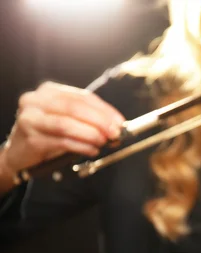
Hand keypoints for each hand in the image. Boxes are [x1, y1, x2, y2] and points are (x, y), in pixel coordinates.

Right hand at [0, 81, 124, 177]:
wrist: (20, 154)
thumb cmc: (49, 135)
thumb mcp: (69, 121)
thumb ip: (90, 120)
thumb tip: (117, 126)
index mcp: (49, 91)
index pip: (83, 97)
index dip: (105, 110)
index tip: (120, 122)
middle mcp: (36, 100)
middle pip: (74, 107)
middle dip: (99, 121)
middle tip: (115, 133)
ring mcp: (30, 118)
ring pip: (67, 124)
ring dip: (90, 134)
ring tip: (104, 142)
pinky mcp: (30, 138)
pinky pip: (62, 141)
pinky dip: (81, 147)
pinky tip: (92, 150)